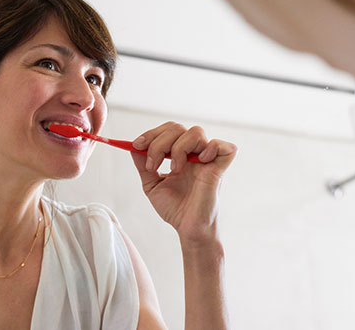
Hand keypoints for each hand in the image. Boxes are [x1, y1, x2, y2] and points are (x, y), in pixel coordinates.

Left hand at [130, 122, 236, 243]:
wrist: (187, 228)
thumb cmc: (175, 209)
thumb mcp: (151, 184)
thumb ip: (143, 165)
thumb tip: (132, 146)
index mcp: (179, 154)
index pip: (168, 130)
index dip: (152, 133)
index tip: (137, 145)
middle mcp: (193, 153)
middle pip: (177, 128)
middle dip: (159, 142)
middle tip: (153, 164)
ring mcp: (208, 159)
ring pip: (195, 132)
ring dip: (179, 148)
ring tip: (175, 169)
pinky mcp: (219, 168)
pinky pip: (222, 146)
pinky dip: (210, 149)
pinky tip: (200, 162)